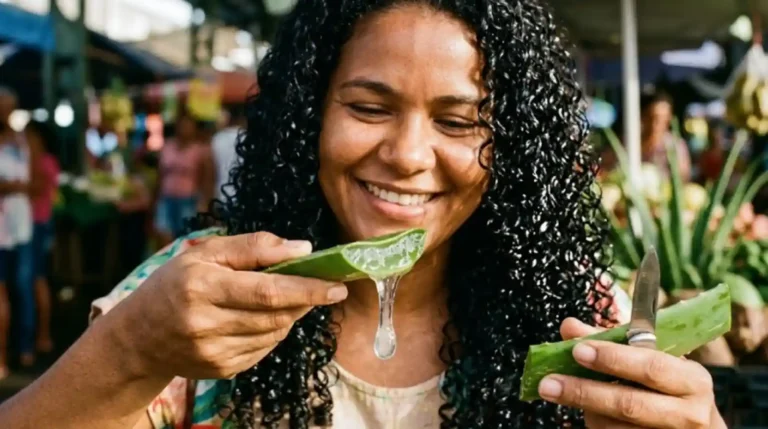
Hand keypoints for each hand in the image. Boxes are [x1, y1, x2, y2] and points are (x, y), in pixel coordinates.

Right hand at [106, 232, 347, 379]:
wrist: (138, 337)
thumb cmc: (175, 284)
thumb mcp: (206, 252)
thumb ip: (254, 246)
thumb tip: (303, 248)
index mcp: (202, 286)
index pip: (268, 290)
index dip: (307, 288)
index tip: (337, 284)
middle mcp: (206, 323)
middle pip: (276, 314)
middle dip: (307, 300)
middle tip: (326, 286)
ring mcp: (214, 352)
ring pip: (275, 332)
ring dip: (291, 313)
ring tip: (285, 297)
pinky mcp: (222, 369)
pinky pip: (265, 347)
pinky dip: (273, 330)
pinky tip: (260, 317)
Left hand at [536, 318, 725, 428]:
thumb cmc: (670, 388)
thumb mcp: (652, 360)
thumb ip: (611, 342)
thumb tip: (569, 326)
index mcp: (692, 380)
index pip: (651, 367)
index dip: (613, 359)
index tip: (577, 350)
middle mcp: (689, 414)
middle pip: (629, 404)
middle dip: (584, 392)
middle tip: (548, 382)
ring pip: (617, 428)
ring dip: (586, 411)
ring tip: (564, 395)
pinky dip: (594, 425)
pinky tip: (586, 413)